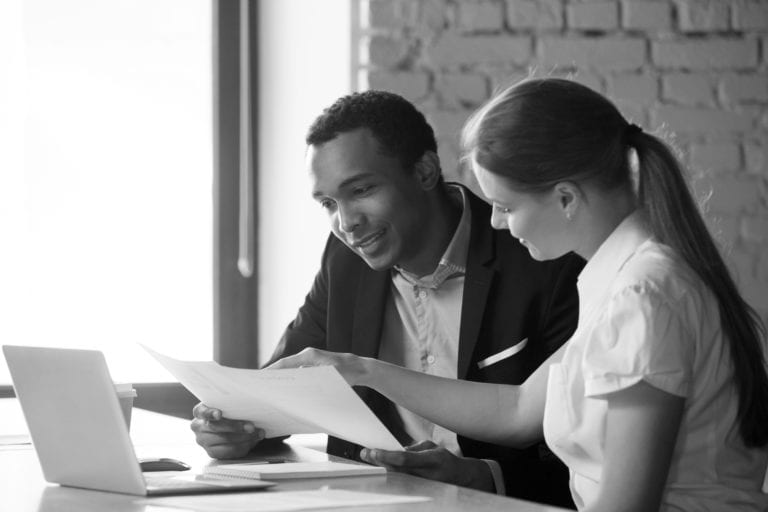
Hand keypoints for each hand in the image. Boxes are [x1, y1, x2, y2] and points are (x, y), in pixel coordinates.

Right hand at [190, 402, 264, 458]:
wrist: (227, 425)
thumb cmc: (228, 412)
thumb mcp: (227, 405)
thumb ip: (232, 405)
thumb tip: (251, 407)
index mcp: (200, 412)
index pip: (202, 412)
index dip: (210, 413)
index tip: (219, 414)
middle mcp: (198, 427)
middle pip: (216, 428)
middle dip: (236, 427)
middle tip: (251, 427)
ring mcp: (203, 441)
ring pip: (224, 441)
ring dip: (244, 438)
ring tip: (257, 434)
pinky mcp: (212, 452)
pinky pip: (229, 451)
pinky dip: (243, 446)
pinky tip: (252, 441)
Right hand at [266, 347, 370, 386]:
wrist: (360, 369)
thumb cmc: (348, 371)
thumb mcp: (330, 376)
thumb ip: (313, 378)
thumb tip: (296, 383)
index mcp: (309, 355)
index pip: (286, 363)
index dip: (273, 370)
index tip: (261, 378)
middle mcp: (308, 357)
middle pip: (287, 367)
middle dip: (276, 377)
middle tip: (264, 388)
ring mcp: (311, 362)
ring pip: (293, 372)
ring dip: (285, 381)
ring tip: (274, 393)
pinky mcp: (315, 368)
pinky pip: (301, 375)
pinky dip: (295, 383)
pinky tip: (292, 394)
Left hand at [360, 441, 494, 491]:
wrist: (460, 478)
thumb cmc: (444, 460)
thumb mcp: (432, 447)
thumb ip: (414, 448)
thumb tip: (398, 451)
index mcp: (432, 460)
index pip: (405, 459)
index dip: (387, 456)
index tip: (373, 451)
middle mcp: (426, 475)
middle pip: (397, 470)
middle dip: (379, 461)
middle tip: (365, 453)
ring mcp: (422, 486)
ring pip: (396, 478)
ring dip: (382, 469)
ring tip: (369, 458)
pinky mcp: (419, 492)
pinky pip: (400, 484)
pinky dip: (389, 476)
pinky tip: (380, 470)